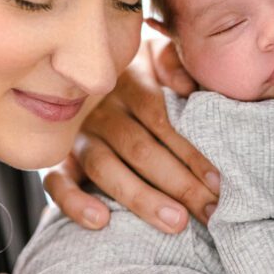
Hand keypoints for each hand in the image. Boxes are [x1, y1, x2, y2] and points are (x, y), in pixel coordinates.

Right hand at [44, 36, 218, 233]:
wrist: (76, 64)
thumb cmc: (133, 67)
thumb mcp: (153, 51)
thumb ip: (171, 60)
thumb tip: (187, 86)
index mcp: (126, 81)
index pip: (160, 120)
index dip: (190, 152)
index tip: (217, 181)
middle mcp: (100, 110)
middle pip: (140, 149)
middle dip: (179, 184)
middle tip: (210, 211)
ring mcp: (75, 136)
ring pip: (105, 168)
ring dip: (141, 198)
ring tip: (175, 223)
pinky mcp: (55, 160)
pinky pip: (57, 183)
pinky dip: (75, 202)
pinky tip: (101, 221)